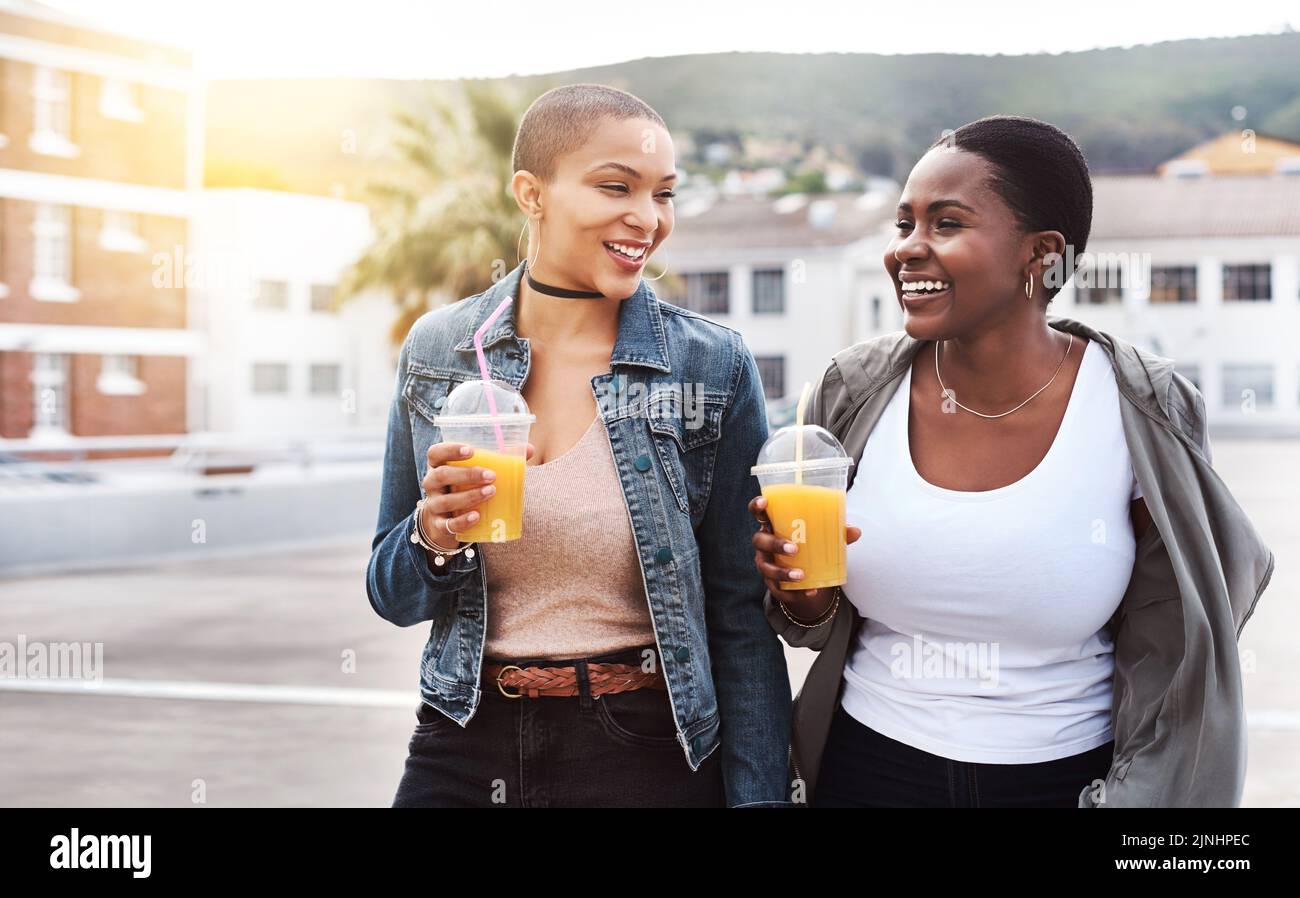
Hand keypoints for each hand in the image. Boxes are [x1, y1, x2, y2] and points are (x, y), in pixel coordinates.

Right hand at [420, 441, 534, 550]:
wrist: (446, 520)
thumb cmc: (464, 488)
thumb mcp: (476, 473)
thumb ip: (500, 459)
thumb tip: (529, 449)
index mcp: (439, 466)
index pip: (435, 453)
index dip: (450, 450)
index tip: (471, 451)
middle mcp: (432, 484)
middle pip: (442, 475)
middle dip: (467, 474)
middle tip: (491, 475)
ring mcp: (433, 505)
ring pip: (445, 500)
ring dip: (469, 496)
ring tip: (491, 492)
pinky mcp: (439, 525)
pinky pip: (448, 524)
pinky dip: (462, 521)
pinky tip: (477, 516)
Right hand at [748, 494, 860, 620]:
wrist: (800, 570)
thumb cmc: (806, 542)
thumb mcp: (819, 535)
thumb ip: (835, 532)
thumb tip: (855, 531)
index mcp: (772, 524)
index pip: (758, 512)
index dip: (757, 505)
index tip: (765, 502)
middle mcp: (763, 543)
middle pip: (760, 540)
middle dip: (774, 544)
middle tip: (794, 549)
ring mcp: (765, 563)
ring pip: (766, 568)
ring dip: (782, 572)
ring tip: (801, 575)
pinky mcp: (771, 583)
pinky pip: (777, 590)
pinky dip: (794, 594)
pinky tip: (810, 593)